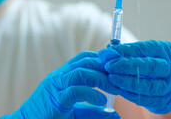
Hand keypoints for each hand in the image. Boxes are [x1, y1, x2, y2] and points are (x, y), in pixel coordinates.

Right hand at [0, 51, 120, 118]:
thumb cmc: (50, 117)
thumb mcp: (75, 113)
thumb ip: (93, 111)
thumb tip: (115, 114)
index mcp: (63, 75)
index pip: (83, 58)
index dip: (100, 59)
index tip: (115, 66)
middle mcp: (59, 76)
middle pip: (84, 62)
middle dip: (104, 67)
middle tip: (119, 77)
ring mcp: (55, 86)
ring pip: (80, 72)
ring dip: (100, 78)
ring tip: (114, 88)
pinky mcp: (54, 100)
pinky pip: (74, 91)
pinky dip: (90, 94)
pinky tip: (101, 100)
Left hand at [98, 40, 170, 113]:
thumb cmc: (153, 61)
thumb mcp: (145, 52)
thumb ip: (128, 51)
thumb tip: (107, 51)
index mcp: (164, 49)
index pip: (143, 48)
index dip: (124, 50)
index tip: (108, 52)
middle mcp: (170, 67)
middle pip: (149, 66)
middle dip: (126, 66)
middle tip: (108, 65)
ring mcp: (169, 85)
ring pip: (148, 85)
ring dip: (126, 82)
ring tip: (111, 78)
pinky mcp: (165, 100)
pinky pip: (146, 99)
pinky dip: (131, 94)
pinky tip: (119, 89)